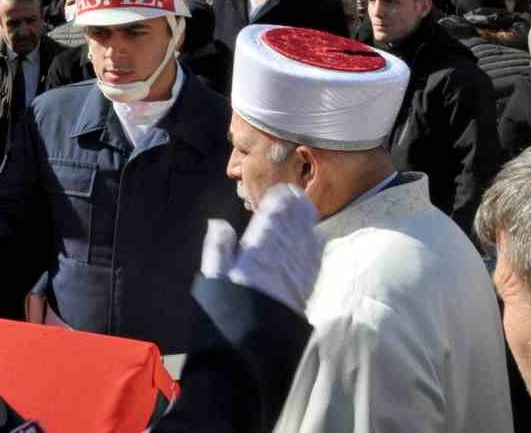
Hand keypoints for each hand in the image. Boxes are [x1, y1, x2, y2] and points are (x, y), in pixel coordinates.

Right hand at [199, 183, 321, 311]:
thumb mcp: (214, 277)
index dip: (280, 204)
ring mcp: (295, 273)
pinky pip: (312, 262)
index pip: (273, 221)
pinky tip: (316, 240)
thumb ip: (217, 248)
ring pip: (304, 242)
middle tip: (299, 195)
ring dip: (306, 224)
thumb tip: (219, 223)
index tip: (283, 191)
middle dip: (296, 209)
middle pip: (291, 228)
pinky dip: (314, 247)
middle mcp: (280, 259)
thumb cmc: (229, 306)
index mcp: (256, 253)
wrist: (254, 339)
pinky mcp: (303, 288)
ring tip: (307, 210)